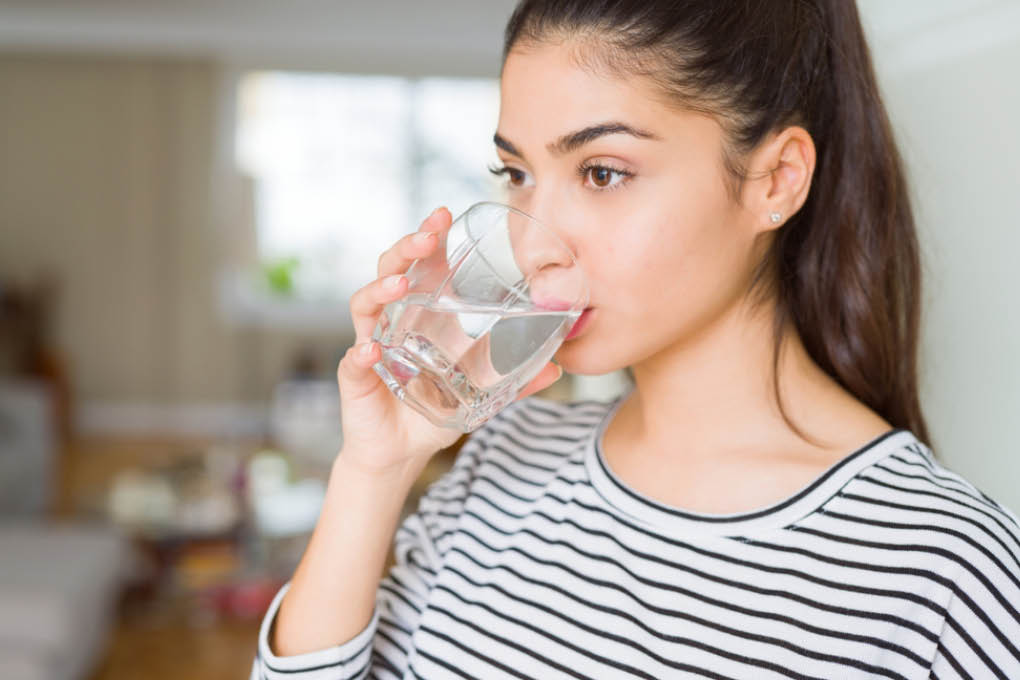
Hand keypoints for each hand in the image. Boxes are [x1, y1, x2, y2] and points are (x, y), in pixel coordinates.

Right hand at [336, 206, 563, 476]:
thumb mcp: (480, 395)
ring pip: (365, 306)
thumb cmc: (432, 412)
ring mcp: (370, 346)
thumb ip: (515, 380)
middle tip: (427, 235)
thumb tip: (558, 368)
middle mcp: (390, 323)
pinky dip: (360, 355)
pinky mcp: (356, 379)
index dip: (428, 239)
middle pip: (390, 272)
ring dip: (380, 290)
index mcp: (418, 316)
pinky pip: (353, 361)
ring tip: (400, 285)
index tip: (444, 215)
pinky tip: (371, 351)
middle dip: (406, 249)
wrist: (400, 454)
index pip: (420, 267)